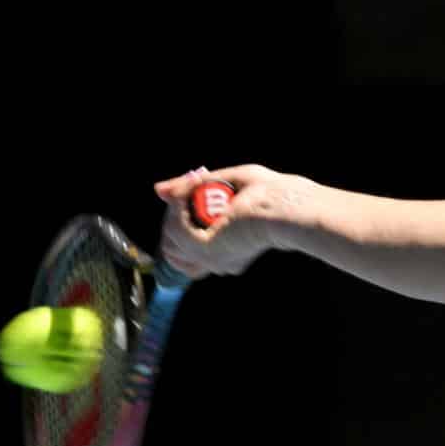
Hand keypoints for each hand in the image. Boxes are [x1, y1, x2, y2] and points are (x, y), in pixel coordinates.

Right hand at [152, 164, 293, 279]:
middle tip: (192, 188)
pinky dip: (176, 211)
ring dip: (173, 213)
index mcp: (227, 252)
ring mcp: (211, 260)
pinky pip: (176, 231)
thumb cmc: (269, 193)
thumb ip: (190, 188)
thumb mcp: (225, 183)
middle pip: (173, 246)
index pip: (185, 247)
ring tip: (191, 192)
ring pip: (170, 240)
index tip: (188, 196)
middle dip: (173, 216)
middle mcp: (218, 262)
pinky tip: (187, 197)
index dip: (179, 222)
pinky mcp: (207, 251)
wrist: (286, 206)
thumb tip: (158, 190)